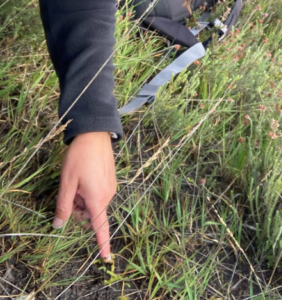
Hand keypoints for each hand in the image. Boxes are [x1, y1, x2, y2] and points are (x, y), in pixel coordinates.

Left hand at [53, 131, 116, 260]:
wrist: (95, 136)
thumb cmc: (79, 159)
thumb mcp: (66, 183)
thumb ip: (64, 206)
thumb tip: (58, 225)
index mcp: (97, 199)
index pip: (100, 228)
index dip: (102, 244)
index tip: (106, 258)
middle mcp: (108, 196)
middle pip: (91, 214)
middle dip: (78, 209)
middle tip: (69, 193)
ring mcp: (111, 188)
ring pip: (93, 204)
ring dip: (82, 199)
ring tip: (76, 182)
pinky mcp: (111, 181)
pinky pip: (98, 194)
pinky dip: (88, 192)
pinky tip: (83, 177)